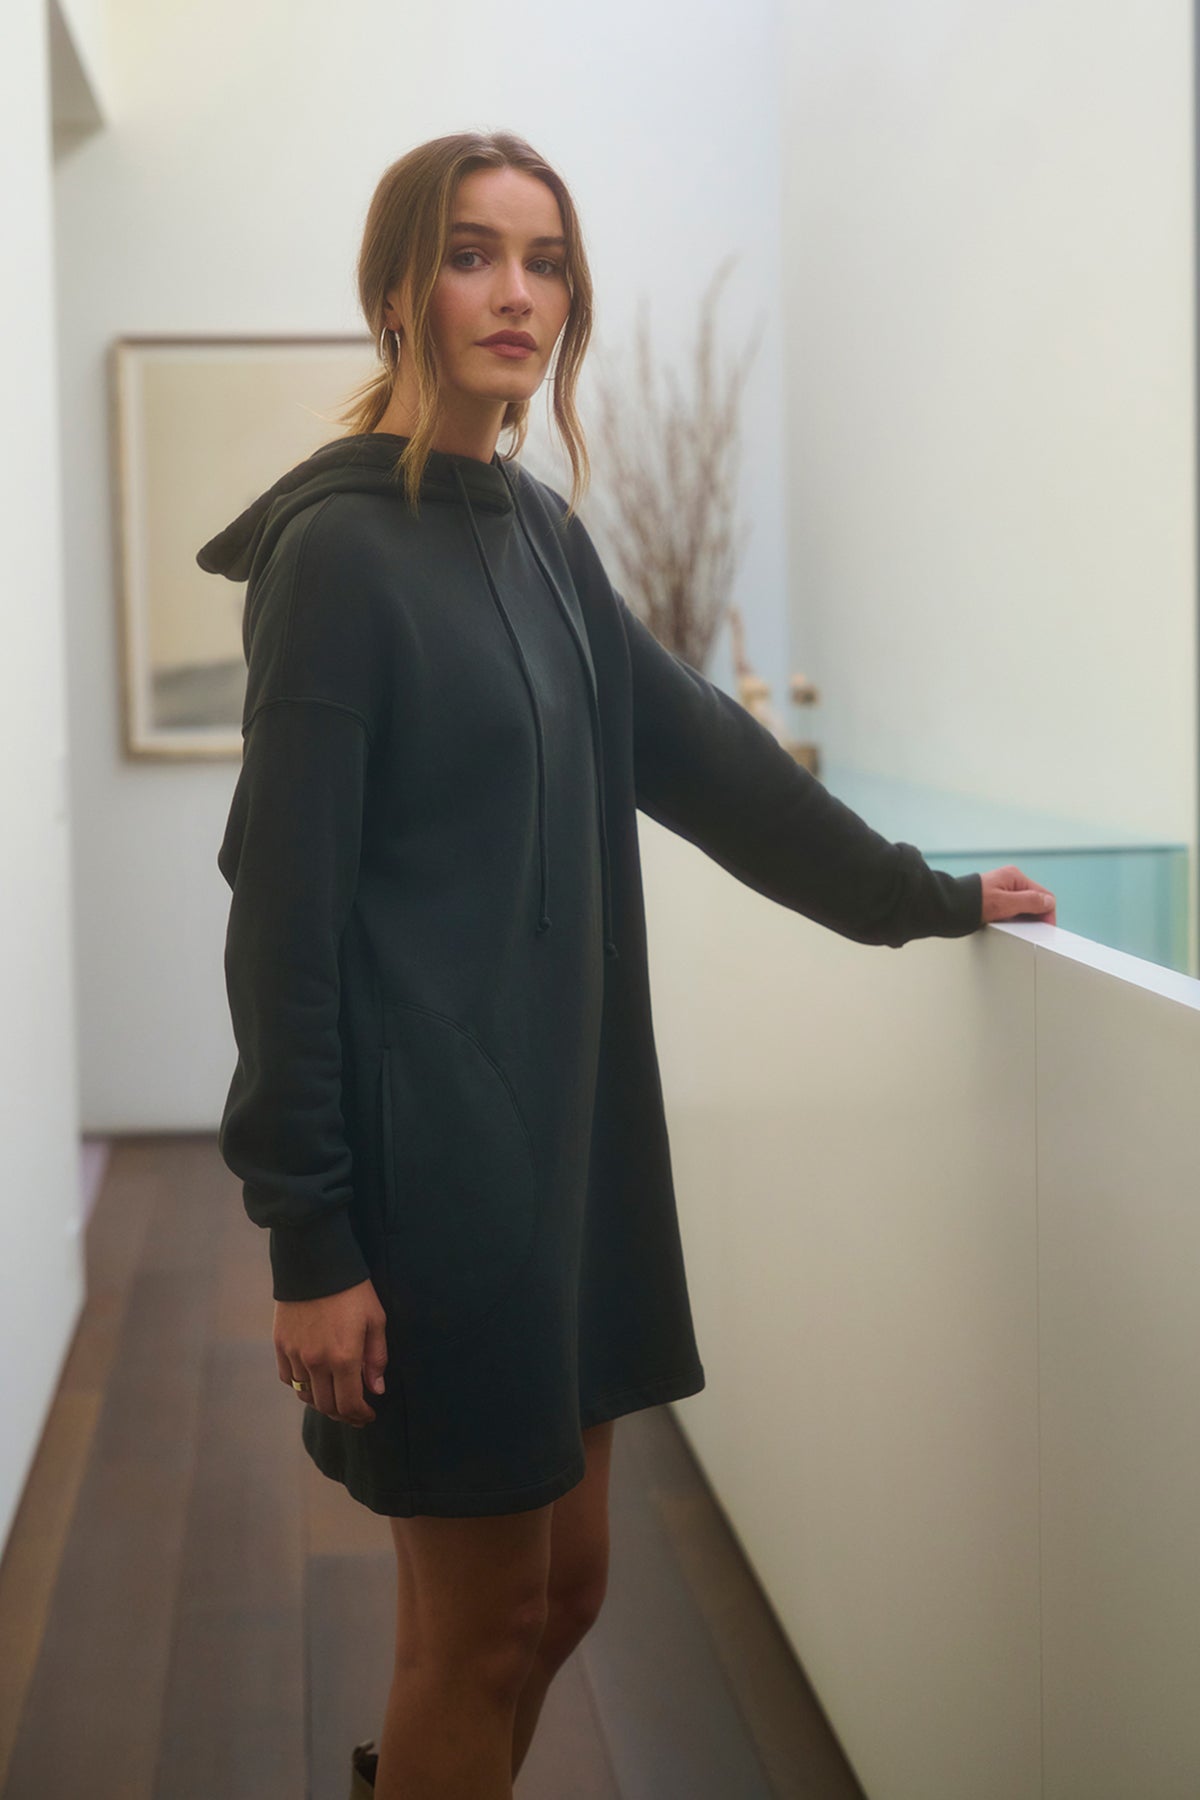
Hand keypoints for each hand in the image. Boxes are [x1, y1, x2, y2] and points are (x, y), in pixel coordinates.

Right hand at [272, 1278, 388, 1428]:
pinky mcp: (280, 1345)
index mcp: (344, 1358)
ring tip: (335, 1397)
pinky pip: (288, 1378)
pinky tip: (313, 1381)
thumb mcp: (375, 1319)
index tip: (368, 1416)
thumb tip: (376, 1389)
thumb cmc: (352, 1289)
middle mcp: (316, 1362)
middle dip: (343, 1414)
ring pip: (305, 1395)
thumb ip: (376, 1358)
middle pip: (326, 1406)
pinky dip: (301, 1386)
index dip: (360, 1416)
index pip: (349, 1404)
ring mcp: (295, 1355)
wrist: (315, 1262)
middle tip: (354, 1412)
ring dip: (322, 1402)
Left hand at [979, 865, 1056, 926]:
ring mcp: (1001, 891)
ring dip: (1022, 918)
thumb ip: (1030, 901)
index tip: (1045, 928)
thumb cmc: (973, 903)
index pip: (1044, 894)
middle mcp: (1009, 881)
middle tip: (1029, 930)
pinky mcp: (993, 900)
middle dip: (1035, 915)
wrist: (948, 908)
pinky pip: (1011, 910)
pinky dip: (1012, 918)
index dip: (1047, 913)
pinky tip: (1006, 924)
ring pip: (1022, 906)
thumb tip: (1048, 901)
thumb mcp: (1006, 903)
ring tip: (1014, 926)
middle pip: (1034, 900)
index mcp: (1014, 876)